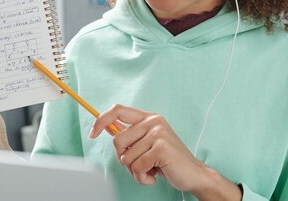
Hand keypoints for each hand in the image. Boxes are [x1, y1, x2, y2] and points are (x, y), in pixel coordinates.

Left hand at [89, 105, 241, 200]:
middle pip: (117, 140)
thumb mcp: (148, 143)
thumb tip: (106, 128)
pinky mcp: (161, 148)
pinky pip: (137, 167)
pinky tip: (154, 175)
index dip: (101, 120)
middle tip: (139, 164)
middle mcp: (153, 121)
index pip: (117, 110)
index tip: (92, 132)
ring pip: (126, 157)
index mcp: (149, 117)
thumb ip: (131, 135)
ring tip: (150, 169)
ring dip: (135, 171)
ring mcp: (158, 133)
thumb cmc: (168, 160)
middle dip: (123, 158)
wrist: (194, 174)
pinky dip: (142, 177)